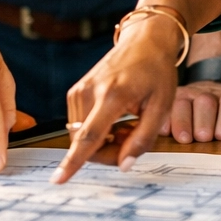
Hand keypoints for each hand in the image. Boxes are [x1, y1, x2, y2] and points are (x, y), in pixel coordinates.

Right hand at [53, 14, 184, 182]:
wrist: (145, 40)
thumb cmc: (157, 71)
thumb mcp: (162, 106)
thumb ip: (143, 139)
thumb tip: (123, 165)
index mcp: (112, 95)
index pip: (89, 136)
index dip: (74, 162)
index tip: (58, 179)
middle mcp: (89, 91)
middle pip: (85, 142)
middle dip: (107, 152)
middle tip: (132, 139)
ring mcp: (79, 90)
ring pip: (81, 136)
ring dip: (103, 141)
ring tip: (127, 125)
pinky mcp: (76, 91)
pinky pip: (80, 125)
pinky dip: (96, 130)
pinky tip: (115, 119)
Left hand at [162, 82, 220, 142]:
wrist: (215, 91)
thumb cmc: (191, 118)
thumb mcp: (175, 117)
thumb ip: (165, 125)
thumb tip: (152, 135)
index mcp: (183, 98)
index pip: (180, 105)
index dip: (180, 121)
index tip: (182, 138)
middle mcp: (206, 96)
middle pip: (205, 103)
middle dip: (203, 121)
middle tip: (203, 137)